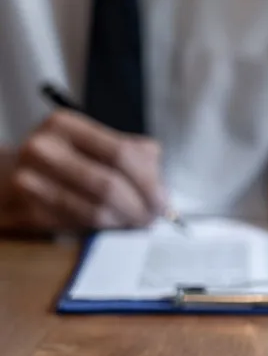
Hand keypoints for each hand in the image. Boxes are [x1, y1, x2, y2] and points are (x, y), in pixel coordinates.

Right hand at [0, 111, 164, 232]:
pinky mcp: (25, 213)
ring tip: (136, 223)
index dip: (149, 181)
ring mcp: (29, 181)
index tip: (163, 200)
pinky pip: (77, 226)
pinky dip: (101, 230)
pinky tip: (110, 226)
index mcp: (65, 125)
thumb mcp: (95, 144)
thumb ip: (133, 156)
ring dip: (123, 222)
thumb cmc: (64, 160)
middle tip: (153, 218)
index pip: (122, 153)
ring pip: (95, 210)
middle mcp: (43, 149)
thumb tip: (160, 188)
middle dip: (140, 207)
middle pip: (109, 185)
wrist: (8, 177)